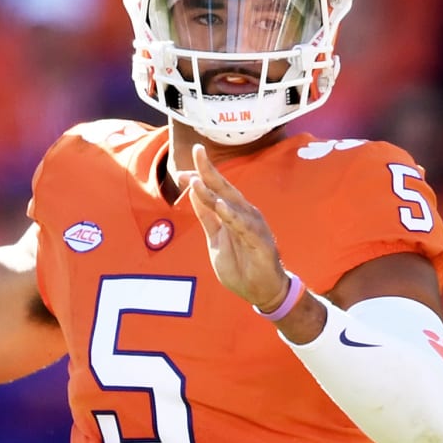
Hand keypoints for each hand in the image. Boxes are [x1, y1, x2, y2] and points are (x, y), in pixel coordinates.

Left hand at [185, 144, 289, 311]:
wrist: (262, 292)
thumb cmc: (242, 265)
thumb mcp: (216, 239)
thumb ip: (207, 218)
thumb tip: (194, 193)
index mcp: (234, 213)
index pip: (215, 190)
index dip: (199, 178)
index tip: (180, 171)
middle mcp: (245, 215)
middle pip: (225, 188)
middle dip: (209, 170)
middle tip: (196, 151)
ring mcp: (254, 227)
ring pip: (233, 205)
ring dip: (215, 192)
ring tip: (197, 180)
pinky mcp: (261, 243)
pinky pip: (245, 227)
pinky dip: (233, 215)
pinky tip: (221, 206)